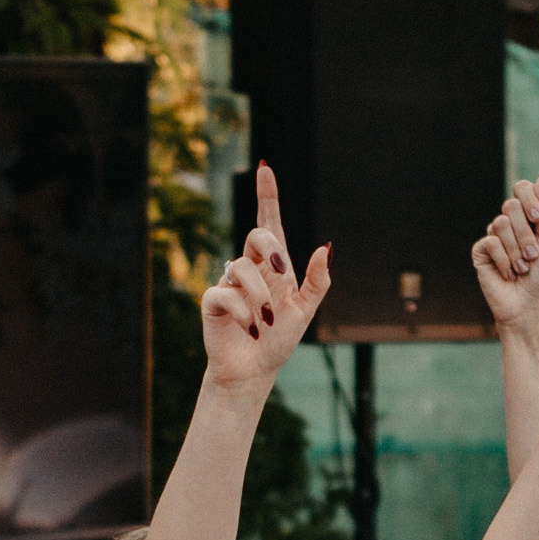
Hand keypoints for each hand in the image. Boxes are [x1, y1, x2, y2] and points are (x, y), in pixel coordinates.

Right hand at [201, 162, 332, 389]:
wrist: (254, 371)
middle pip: (257, 236)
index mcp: (274, 267)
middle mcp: (251, 268)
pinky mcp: (213, 301)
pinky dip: (243, 313)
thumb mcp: (305, 311)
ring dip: (259, 297)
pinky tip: (250, 329)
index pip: (269, 223)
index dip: (267, 195)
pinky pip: (225, 294)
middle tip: (281, 273)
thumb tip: (325, 247)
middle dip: (269, 249)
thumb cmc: (279, 339)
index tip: (265, 168)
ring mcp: (230, 283)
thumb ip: (318, 281)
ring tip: (265, 322)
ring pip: (242, 269)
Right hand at [471, 175, 538, 332]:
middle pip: (511, 206)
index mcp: (526, 218)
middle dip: (526, 233)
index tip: (538, 218)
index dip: (529, 198)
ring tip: (522, 269)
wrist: (529, 306)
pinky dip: (504, 260)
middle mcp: (508, 224)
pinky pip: (490, 242)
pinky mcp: (480, 252)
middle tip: (533, 256)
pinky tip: (508, 274)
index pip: (521, 188)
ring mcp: (492, 237)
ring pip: (500, 223)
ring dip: (516, 250)